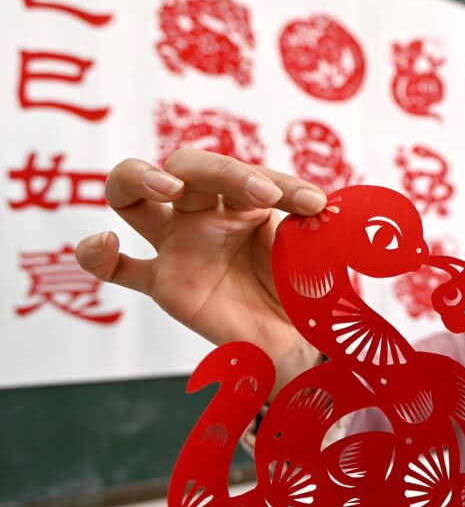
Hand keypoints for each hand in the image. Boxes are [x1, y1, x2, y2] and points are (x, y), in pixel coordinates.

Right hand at [76, 149, 327, 379]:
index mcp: (244, 198)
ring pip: (133, 195)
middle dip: (223, 170)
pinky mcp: (162, 283)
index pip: (253, 174)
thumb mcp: (311, 253)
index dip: (285, 184)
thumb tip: (324, 209)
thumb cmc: (299, 287)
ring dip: (143, 178)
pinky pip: (117, 268)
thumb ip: (311, 230)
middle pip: (189, 166)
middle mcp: (204, 213)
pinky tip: (105, 243)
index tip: (314, 205)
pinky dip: (99, 254)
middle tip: (262, 192)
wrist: (293, 340)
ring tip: (170, 187)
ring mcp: (177, 245)